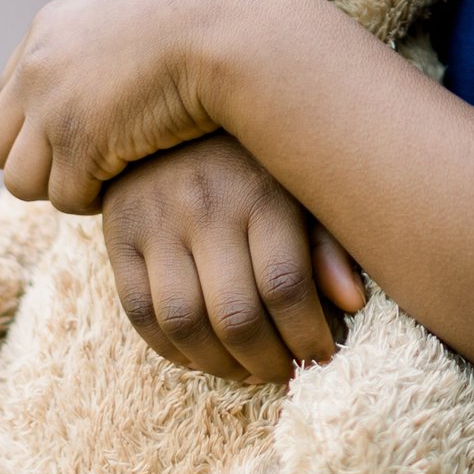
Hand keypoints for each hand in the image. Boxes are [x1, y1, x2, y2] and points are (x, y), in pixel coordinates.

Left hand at [0, 0, 246, 213]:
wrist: (232, 31)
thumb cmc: (206, 23)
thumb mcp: (136, 10)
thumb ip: (103, 33)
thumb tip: (101, 55)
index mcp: (49, 28)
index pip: (7, 95)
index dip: (40, 124)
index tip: (81, 133)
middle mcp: (37, 66)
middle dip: (37, 163)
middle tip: (86, 166)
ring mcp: (52, 106)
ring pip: (21, 181)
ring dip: (63, 187)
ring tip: (107, 178)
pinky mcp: (80, 143)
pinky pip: (67, 197)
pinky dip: (96, 200)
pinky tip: (130, 181)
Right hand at [101, 134, 367, 384]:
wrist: (173, 101)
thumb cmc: (257, 155)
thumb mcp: (301, 182)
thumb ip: (328, 241)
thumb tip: (353, 303)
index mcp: (261, 190)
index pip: (285, 286)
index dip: (309, 335)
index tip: (325, 354)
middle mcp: (205, 204)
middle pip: (236, 314)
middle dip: (270, 361)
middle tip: (291, 372)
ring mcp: (156, 220)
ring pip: (184, 323)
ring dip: (222, 366)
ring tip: (250, 371)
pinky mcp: (119, 234)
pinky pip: (140, 314)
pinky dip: (173, 350)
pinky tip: (204, 357)